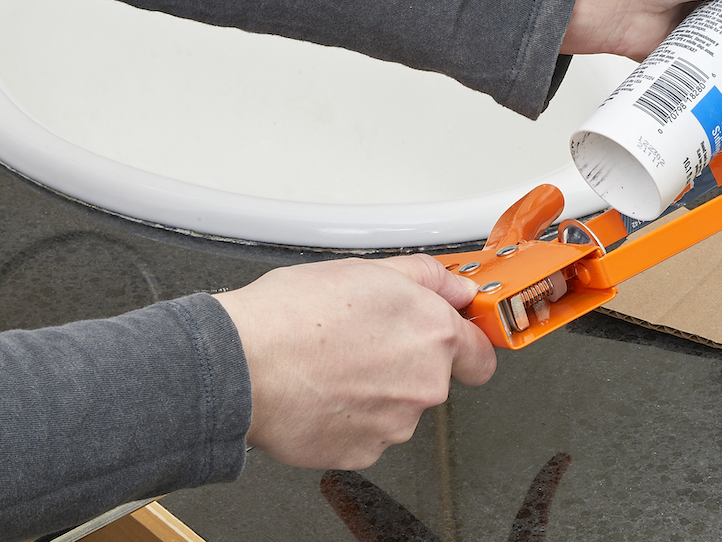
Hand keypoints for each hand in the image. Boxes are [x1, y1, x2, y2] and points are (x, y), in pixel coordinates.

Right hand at [213, 254, 495, 469]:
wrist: (240, 364)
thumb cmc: (293, 315)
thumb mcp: (369, 269)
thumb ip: (427, 277)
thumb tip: (455, 286)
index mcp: (433, 335)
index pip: (481, 353)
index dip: (466, 344)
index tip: (457, 342)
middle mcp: (424, 384)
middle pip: (431, 377)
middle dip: (405, 361)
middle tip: (360, 340)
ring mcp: (394, 423)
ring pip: (396, 405)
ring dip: (374, 389)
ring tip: (331, 363)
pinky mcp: (361, 452)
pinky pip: (366, 432)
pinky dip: (348, 416)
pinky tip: (321, 391)